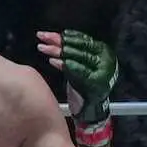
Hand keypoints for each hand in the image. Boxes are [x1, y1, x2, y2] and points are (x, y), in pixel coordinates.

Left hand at [38, 29, 118, 146]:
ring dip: (57, 52)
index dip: (66, 36)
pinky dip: (63, 66)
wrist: (93, 111)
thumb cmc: (84, 88)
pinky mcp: (94, 83)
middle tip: (42, 36)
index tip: (50, 34)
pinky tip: (52, 62)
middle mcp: (104, 59)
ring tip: (42, 48)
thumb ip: (72, 54)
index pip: (83, 40)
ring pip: (76, 57)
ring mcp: (100, 71)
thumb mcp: (80, 66)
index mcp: (103, 52)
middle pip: (78, 46)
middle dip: (58, 42)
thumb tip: (54, 39)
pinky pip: (76, 71)